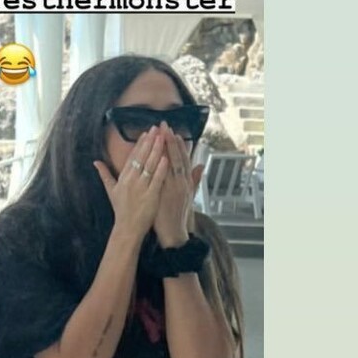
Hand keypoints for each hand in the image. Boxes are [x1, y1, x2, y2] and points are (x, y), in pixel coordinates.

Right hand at [93, 126, 169, 242]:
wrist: (127, 228)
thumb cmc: (121, 210)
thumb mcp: (111, 190)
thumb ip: (104, 174)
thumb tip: (95, 162)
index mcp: (123, 178)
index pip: (132, 157)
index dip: (140, 144)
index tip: (146, 133)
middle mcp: (131, 181)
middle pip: (141, 157)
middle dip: (150, 142)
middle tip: (157, 129)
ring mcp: (141, 188)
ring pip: (149, 165)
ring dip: (156, 150)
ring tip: (163, 138)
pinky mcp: (150, 196)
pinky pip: (156, 180)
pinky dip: (161, 169)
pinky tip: (166, 158)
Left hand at [153, 123, 203, 247]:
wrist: (173, 232)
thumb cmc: (178, 213)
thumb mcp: (189, 195)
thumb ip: (194, 179)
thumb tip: (201, 165)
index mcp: (186, 182)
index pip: (183, 159)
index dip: (179, 145)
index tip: (174, 132)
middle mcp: (181, 183)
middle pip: (176, 158)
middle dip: (170, 141)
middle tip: (165, 126)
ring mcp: (173, 188)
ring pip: (170, 165)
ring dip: (165, 149)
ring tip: (160, 135)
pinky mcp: (165, 195)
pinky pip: (162, 178)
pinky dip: (160, 166)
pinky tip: (156, 156)